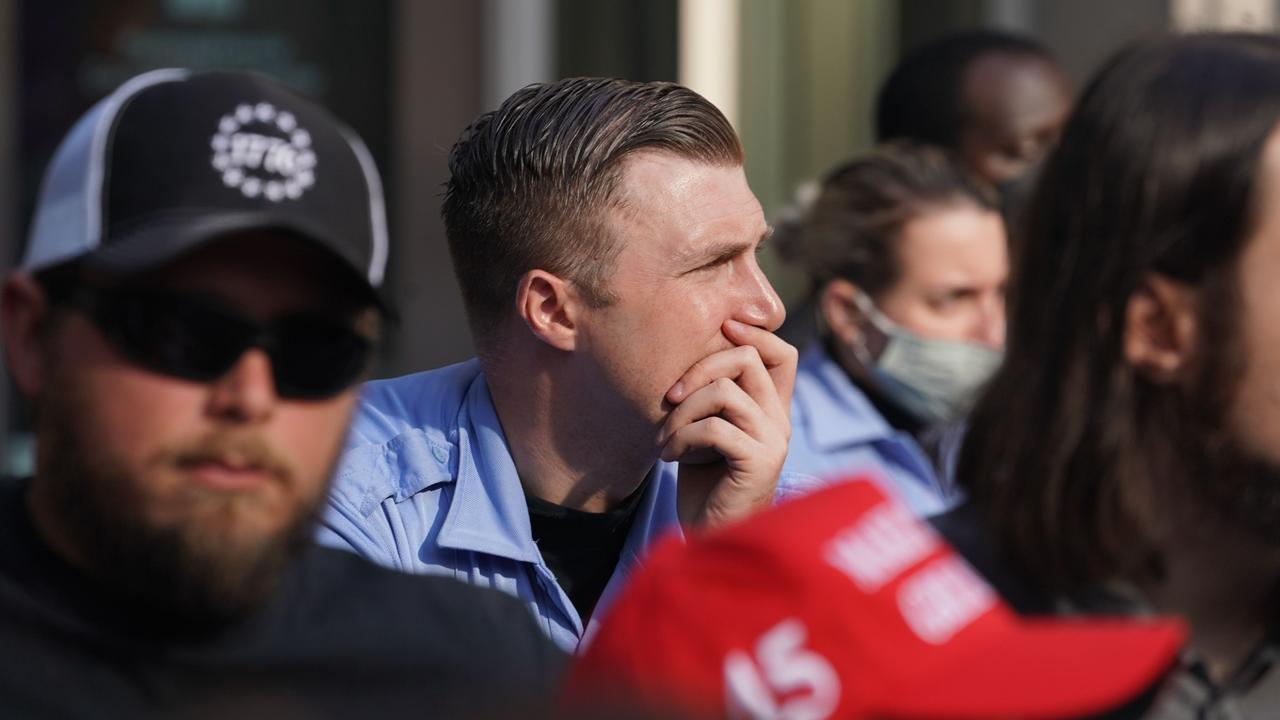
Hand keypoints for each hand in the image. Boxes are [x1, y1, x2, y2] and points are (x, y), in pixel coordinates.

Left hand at [659, 319, 796, 528]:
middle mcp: (781, 420)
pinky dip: (682, 438)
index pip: (781, 353)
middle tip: (669, 396)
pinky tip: (669, 456)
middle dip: (699, 368)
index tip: (719, 328)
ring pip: (725, 392)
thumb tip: (685, 355)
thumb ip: (711, 398)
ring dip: (682, 411)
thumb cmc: (704, 485)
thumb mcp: (707, 431)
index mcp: (772, 409)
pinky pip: (715, 428)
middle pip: (747, 359)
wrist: (711, 536)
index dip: (752, 332)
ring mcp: (774, 441)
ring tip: (664, 437)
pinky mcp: (760, 462)